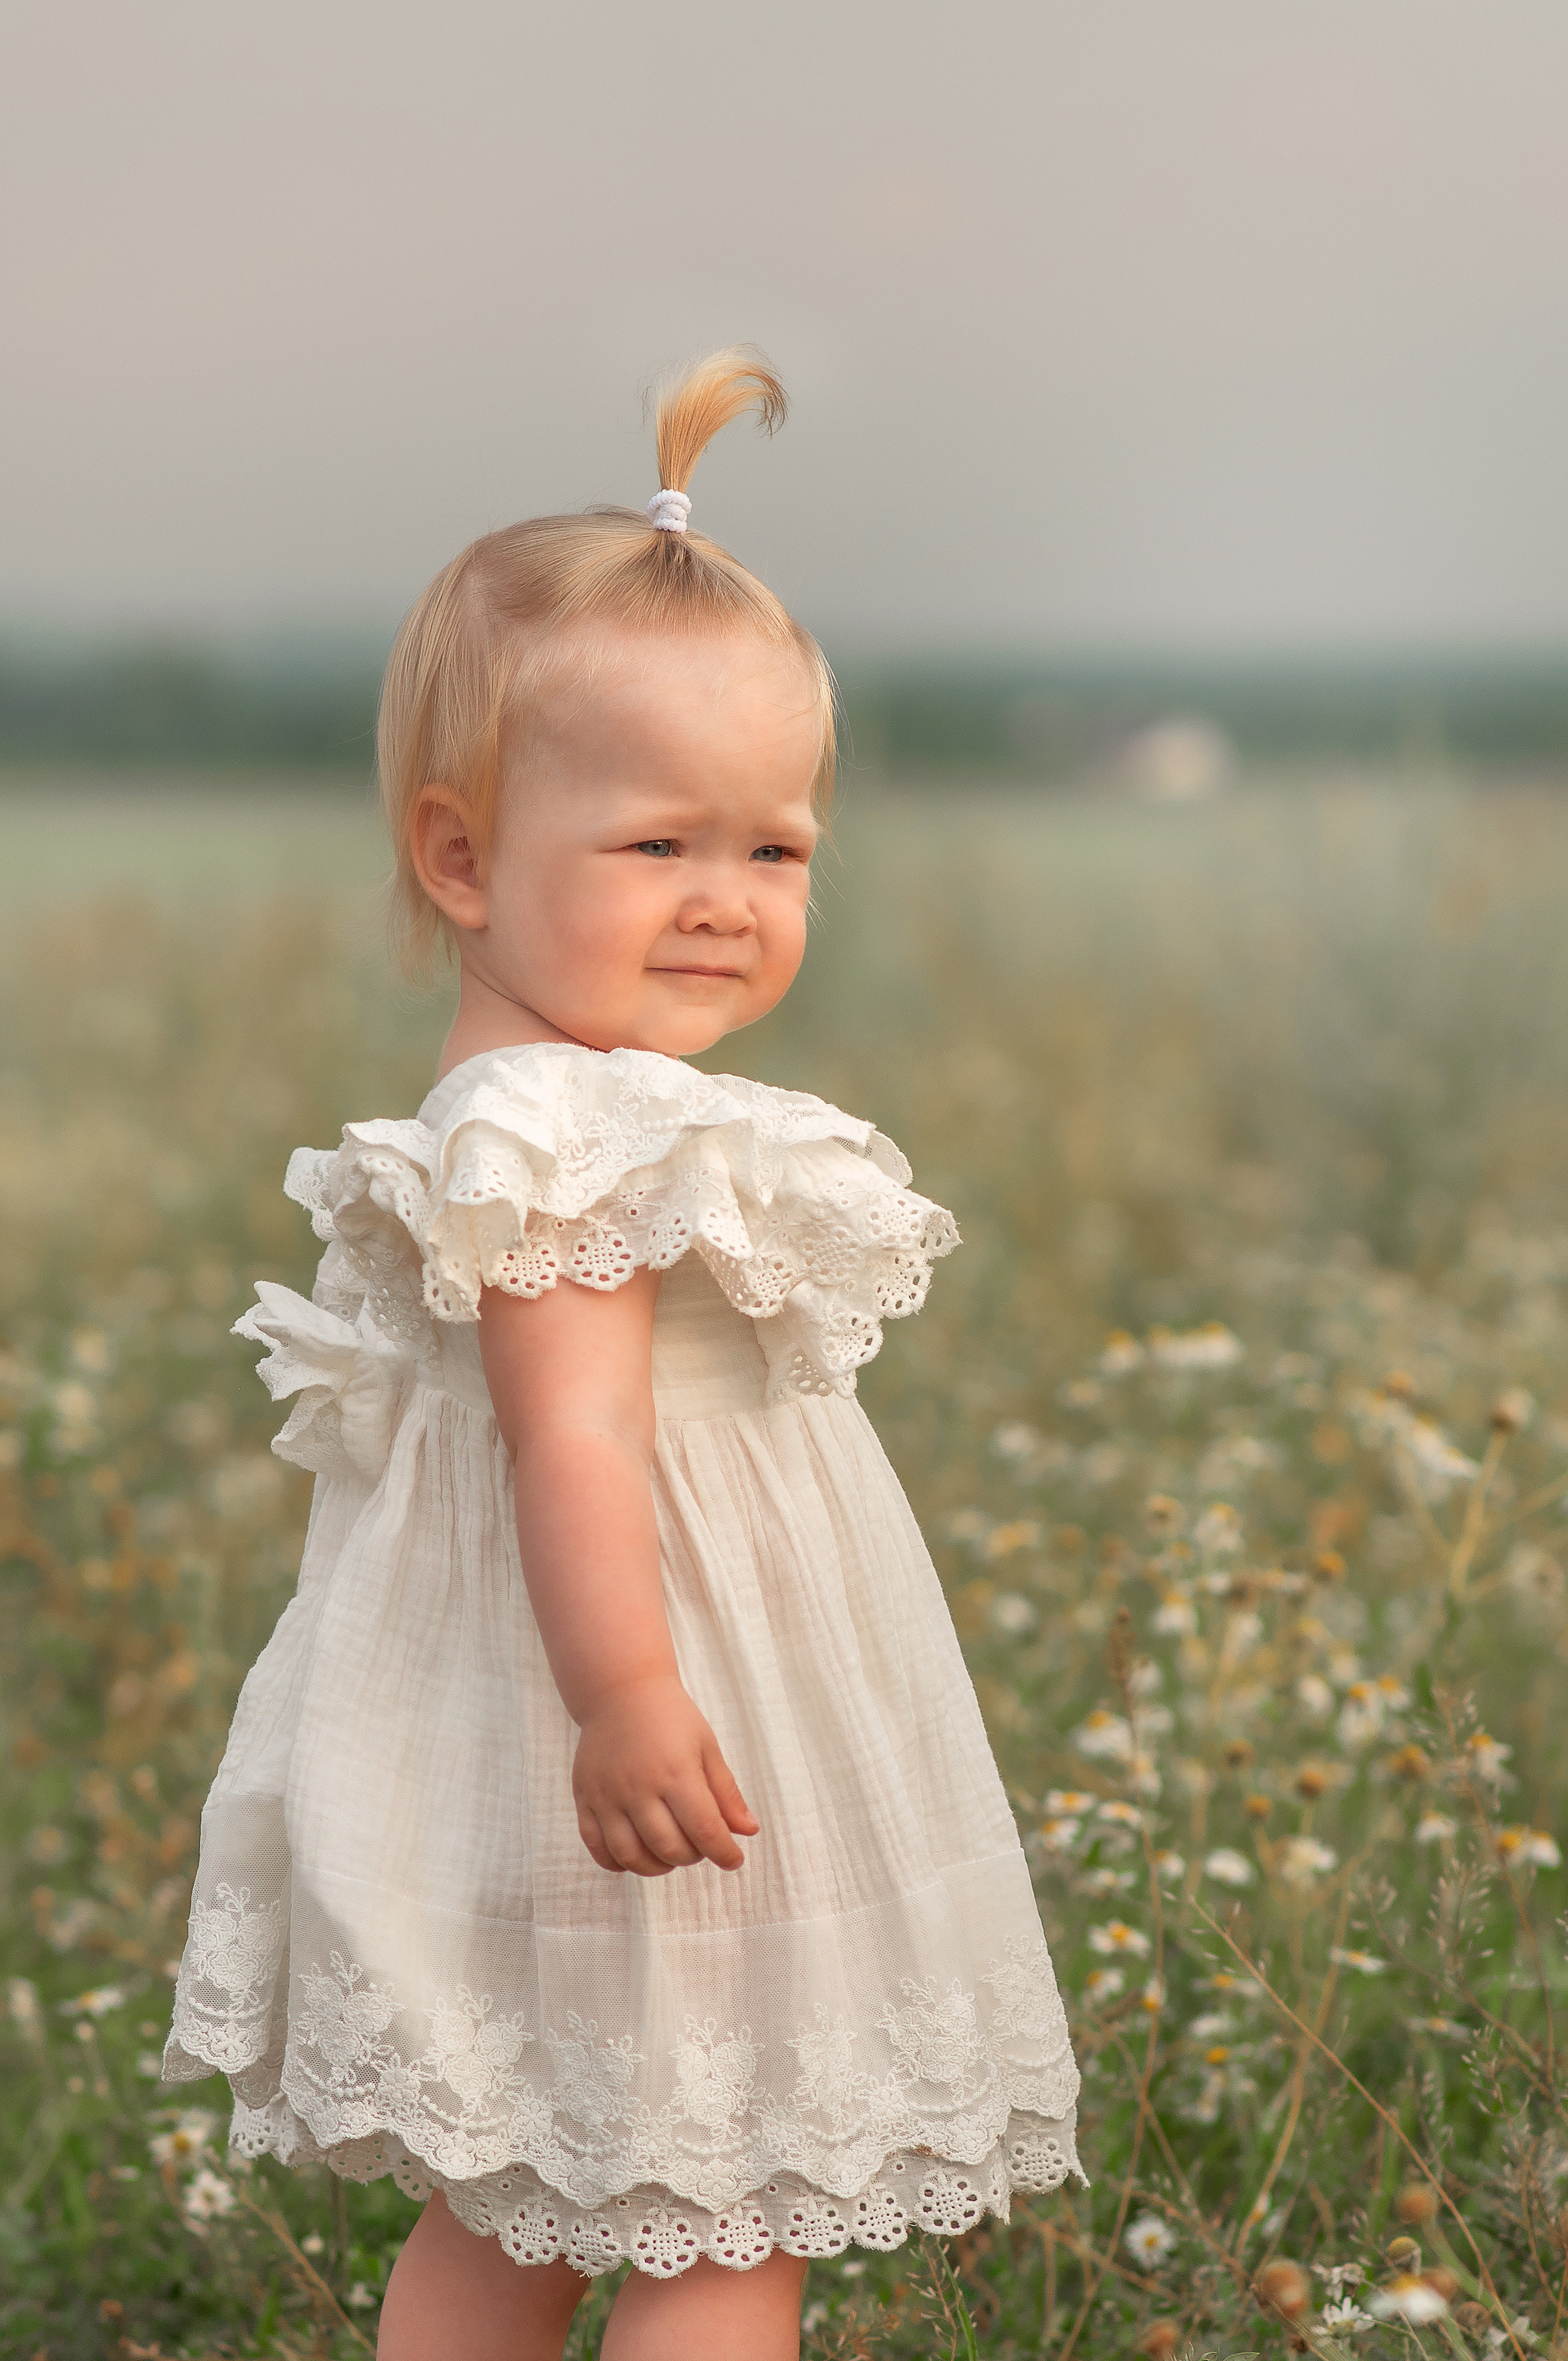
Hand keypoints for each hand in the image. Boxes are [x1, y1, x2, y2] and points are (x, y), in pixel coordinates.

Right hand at [572, 1676, 759, 1875]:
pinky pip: (596, 1846)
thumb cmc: (671, 1717)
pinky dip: (617, 1862)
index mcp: (676, 1771)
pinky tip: (635, 1856)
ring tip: (670, 1855)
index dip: (724, 1853)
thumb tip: (748, 1832)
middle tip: (699, 1847)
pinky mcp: (584, 1797)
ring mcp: (607, 1794)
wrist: (621, 1691)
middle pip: (669, 1848)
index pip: (705, 1830)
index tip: (734, 1859)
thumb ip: (726, 1792)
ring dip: (657, 1867)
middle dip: (693, 1857)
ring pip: (631, 1855)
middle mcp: (639, 1786)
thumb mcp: (707, 1747)